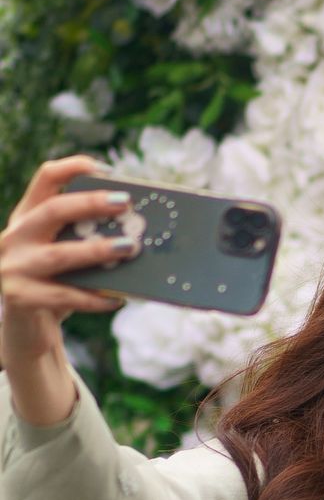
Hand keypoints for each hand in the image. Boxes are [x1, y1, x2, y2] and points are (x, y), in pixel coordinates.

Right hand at [1, 156, 139, 423]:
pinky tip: (118, 299)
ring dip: (97, 251)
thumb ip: (83, 240)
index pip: (45, 179)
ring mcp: (12, 268)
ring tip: (129, 248)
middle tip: (126, 203)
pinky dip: (94, 298)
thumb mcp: (63, 255)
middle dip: (90, 204)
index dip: (74, 167)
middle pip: (52, 210)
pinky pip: (64, 296)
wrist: (24, 331)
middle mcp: (13, 237)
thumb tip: (135, 231)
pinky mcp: (18, 298)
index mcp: (26, 218)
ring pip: (59, 255)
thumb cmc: (54, 286)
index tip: (106, 169)